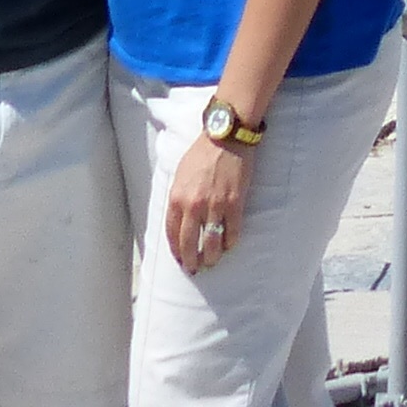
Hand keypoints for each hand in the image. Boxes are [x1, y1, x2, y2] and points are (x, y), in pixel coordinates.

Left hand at [166, 132, 249, 273]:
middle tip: (195, 269)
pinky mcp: (234, 203)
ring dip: (211, 257)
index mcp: (176, 198)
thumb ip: (178, 198)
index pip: (172, 234)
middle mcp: (193, 206)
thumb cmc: (202, 154)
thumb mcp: (180, 175)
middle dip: (191, 261)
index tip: (180, 259)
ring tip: (211, 262)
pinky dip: (230, 242)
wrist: (226, 137)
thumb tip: (179, 220)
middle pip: (189, 244)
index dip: (176, 250)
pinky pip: (232, 232)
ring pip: (211, 243)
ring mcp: (214, 206)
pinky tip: (229, 245)